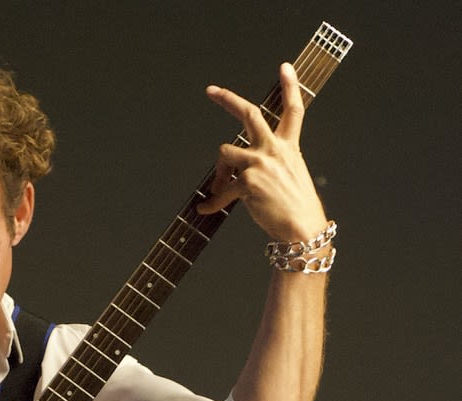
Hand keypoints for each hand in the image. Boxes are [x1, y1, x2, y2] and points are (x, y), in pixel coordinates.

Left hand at [197, 62, 326, 242]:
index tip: (285, 67)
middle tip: (211, 90)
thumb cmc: (295, 207)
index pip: (293, 110)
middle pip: (250, 114)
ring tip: (217, 189)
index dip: (290, 86)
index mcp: (288, 147)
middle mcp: (274, 150)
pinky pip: (220, 191)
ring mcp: (260, 164)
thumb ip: (270, 164)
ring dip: (217, 171)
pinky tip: (205, 210)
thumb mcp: (291, 176)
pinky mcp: (247, 182)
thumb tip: (241, 170)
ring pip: (225, 152)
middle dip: (228, 99)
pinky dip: (212, 203)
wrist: (301, 228)